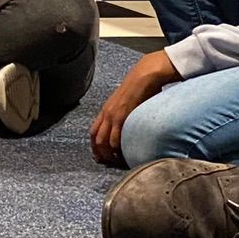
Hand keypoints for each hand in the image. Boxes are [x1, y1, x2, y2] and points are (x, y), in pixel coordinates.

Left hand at [90, 49, 180, 165]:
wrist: (144, 75)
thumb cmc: (140, 87)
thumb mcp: (126, 102)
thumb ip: (124, 113)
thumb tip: (128, 125)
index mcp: (106, 110)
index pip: (93, 132)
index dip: (94, 146)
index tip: (99, 156)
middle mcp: (106, 113)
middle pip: (96, 139)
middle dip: (100, 153)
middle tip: (106, 162)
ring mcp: (113, 115)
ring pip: (103, 142)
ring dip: (108, 154)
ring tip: (117, 161)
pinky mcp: (122, 117)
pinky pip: (115, 138)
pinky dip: (117, 150)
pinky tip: (123, 155)